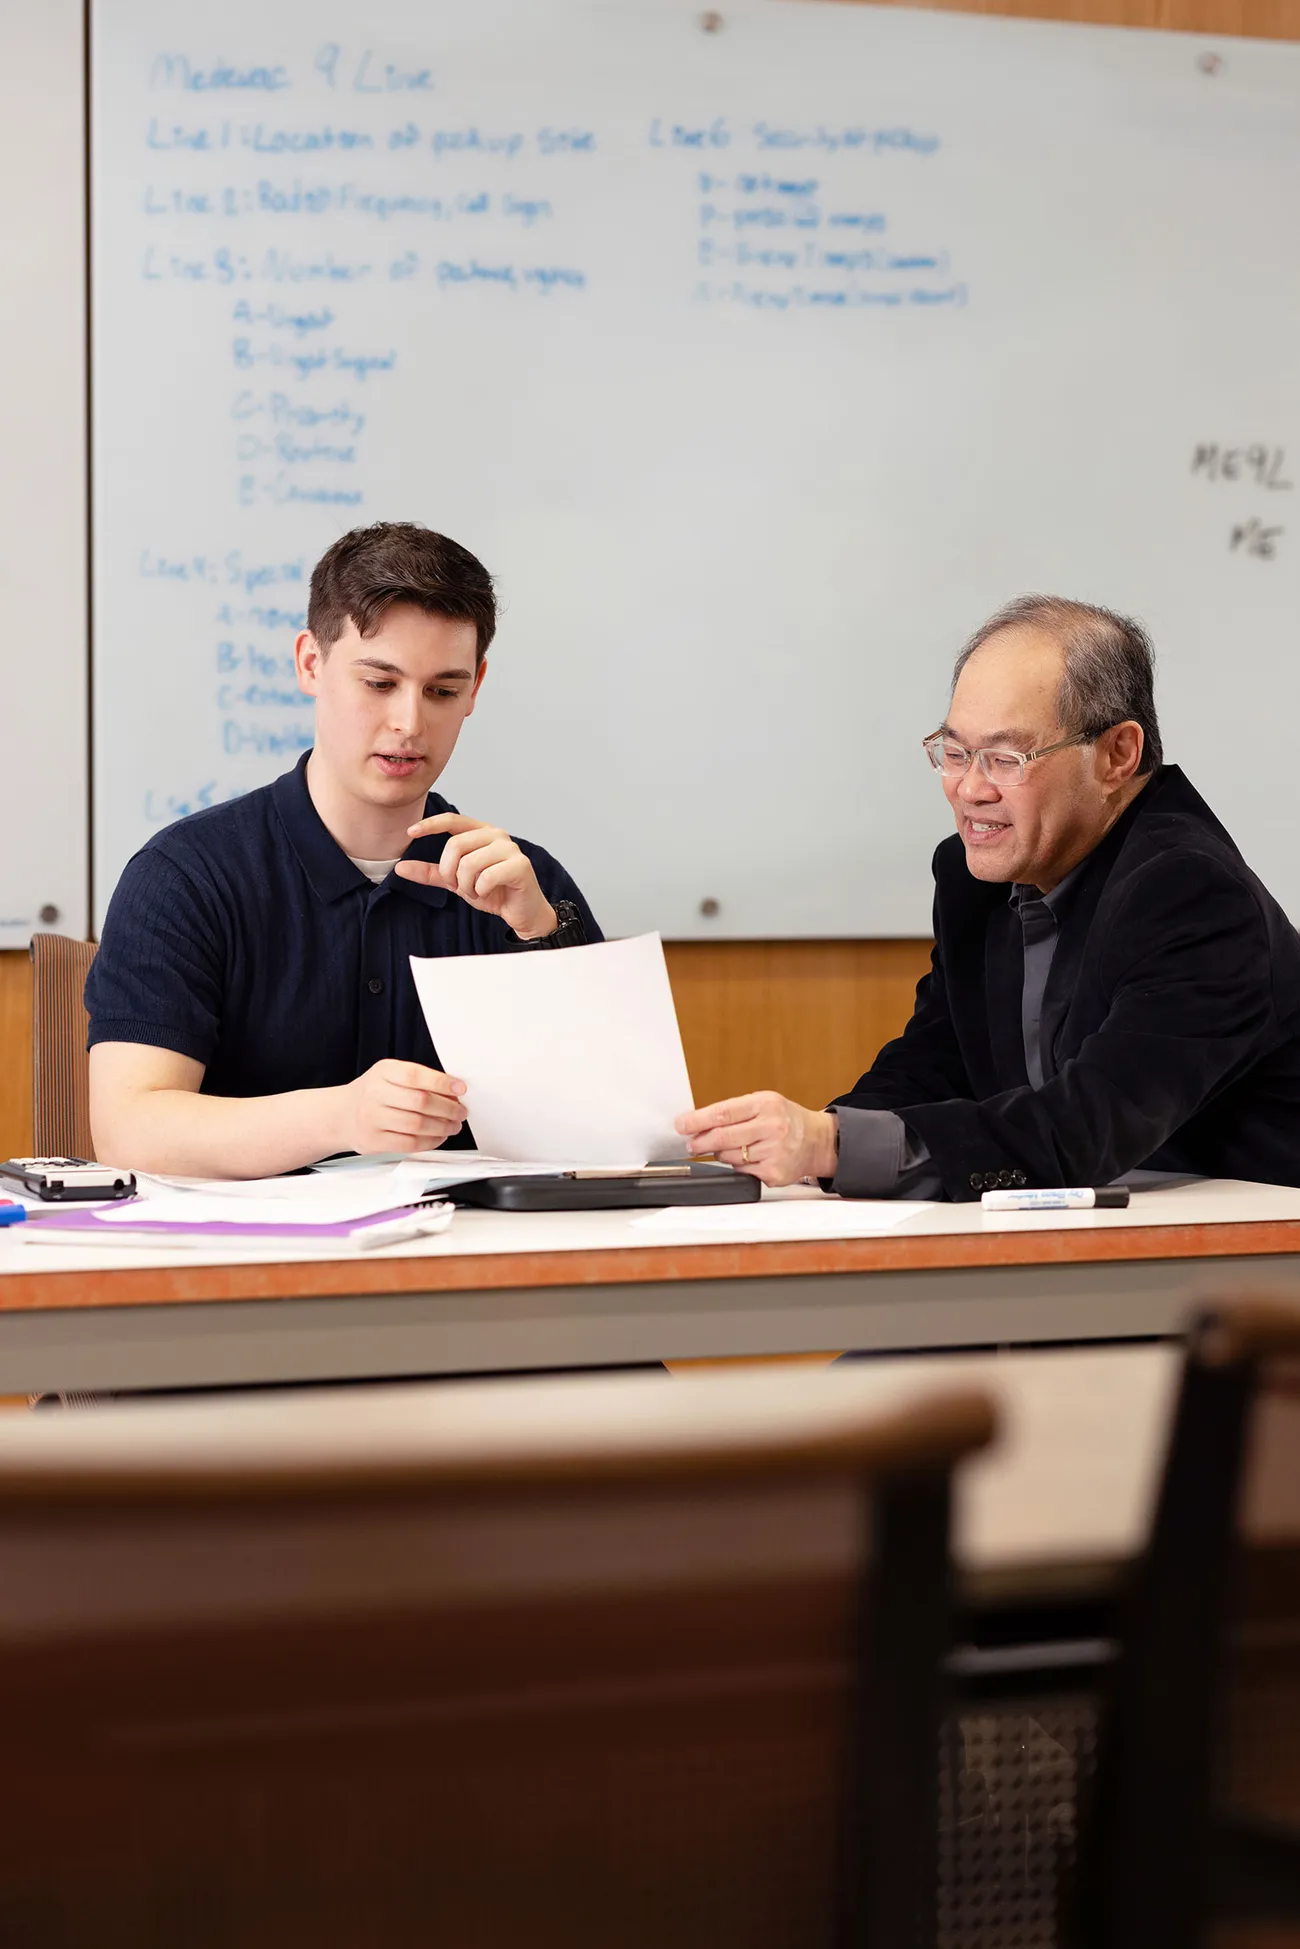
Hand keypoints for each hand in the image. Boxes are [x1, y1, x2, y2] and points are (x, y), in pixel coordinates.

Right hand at [335, 1059, 466, 1154]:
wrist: (342, 1115)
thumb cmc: (374, 1094)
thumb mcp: (391, 1076)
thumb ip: (419, 1081)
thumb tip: (454, 1092)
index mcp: (383, 1072)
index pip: (415, 1075)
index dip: (442, 1082)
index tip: (460, 1088)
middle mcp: (375, 1093)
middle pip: (420, 1101)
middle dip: (448, 1108)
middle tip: (461, 1111)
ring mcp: (372, 1118)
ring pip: (417, 1125)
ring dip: (443, 1126)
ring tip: (453, 1125)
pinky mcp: (374, 1141)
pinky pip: (409, 1144)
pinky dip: (430, 1142)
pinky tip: (439, 1137)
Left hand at [396, 813, 556, 938]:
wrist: (521, 912)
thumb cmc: (493, 892)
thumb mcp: (456, 881)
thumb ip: (431, 873)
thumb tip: (400, 867)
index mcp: (481, 832)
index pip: (452, 820)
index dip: (430, 824)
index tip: (410, 832)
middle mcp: (496, 835)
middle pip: (455, 845)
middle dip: (449, 872)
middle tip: (458, 887)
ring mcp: (510, 848)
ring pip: (469, 863)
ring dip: (466, 885)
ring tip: (477, 891)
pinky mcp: (520, 865)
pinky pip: (486, 877)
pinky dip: (481, 891)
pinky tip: (489, 893)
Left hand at [675, 1092, 837, 1186]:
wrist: (817, 1141)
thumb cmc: (785, 1120)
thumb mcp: (763, 1104)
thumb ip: (734, 1112)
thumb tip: (698, 1124)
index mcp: (765, 1104)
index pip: (723, 1112)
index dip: (698, 1120)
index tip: (681, 1125)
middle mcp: (771, 1127)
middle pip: (722, 1137)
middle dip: (700, 1142)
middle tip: (690, 1144)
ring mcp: (773, 1152)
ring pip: (729, 1157)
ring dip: (721, 1154)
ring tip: (732, 1147)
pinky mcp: (773, 1173)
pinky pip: (741, 1171)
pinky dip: (738, 1166)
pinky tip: (749, 1158)